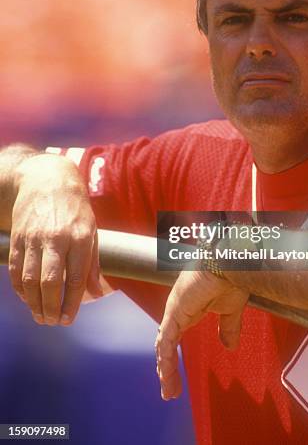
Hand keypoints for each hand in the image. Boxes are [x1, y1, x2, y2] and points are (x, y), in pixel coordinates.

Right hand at [8, 154, 101, 325]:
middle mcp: (56, 238)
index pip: (76, 278)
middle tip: (52, 322)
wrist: (47, 181)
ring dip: (34, 303)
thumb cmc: (75, 210)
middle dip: (50, 308)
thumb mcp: (91, 231)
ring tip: (40, 316)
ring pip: (29, 279)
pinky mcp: (18, 238)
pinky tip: (27, 298)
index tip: (68, 319)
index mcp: (79, 237)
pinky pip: (15, 269)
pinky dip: (19, 289)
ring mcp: (34, 238)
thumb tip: (96, 294)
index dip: (72, 303)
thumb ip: (93, 264)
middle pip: (50, 282)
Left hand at [155, 269, 248, 399]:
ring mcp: (174, 310)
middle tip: (170, 391)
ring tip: (169, 391)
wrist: (230, 263)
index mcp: (188, 309)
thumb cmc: (230, 278)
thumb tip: (229, 346)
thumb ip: (227, 329)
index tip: (175, 379)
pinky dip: (165, 358)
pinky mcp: (175, 311)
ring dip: (165, 370)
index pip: (174, 338)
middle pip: (165, 345)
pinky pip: (166, 340)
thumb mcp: (230, 311)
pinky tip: (165, 374)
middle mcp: (178, 310)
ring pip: (163, 346)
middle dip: (167, 369)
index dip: (173, 359)